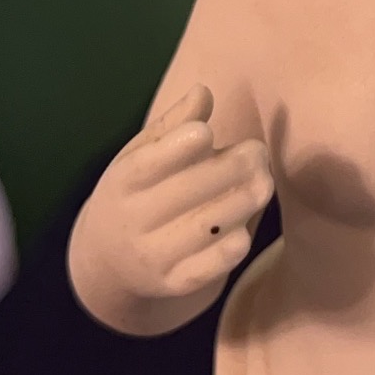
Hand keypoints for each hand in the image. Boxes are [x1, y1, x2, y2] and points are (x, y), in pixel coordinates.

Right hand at [76, 84, 273, 303]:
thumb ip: (175, 124)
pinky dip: (228, 250)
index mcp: (122, 182)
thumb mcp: (143, 155)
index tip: (208, 132)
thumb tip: (203, 91)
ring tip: (264, 183)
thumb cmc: (139, 192)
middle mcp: (133, 221)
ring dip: (241, 203)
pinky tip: (246, 231)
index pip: (147, 165)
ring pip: (202, 228)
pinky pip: (206, 269)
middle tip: (259, 152)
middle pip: (184, 193)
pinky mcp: (173, 283)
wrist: (109, 263)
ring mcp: (152, 256)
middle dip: (229, 169)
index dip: (177, 148)